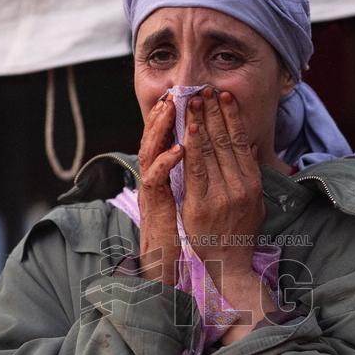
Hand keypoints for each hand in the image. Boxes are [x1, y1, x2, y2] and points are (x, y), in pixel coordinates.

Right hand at [138, 93, 182, 284]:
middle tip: (174, 91)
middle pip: (155, 139)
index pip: (165, 139)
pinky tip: (179, 149)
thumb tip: (203, 157)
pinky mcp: (152, 205)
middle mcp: (153, 179)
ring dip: (161, 129)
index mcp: (163, 175)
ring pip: (150, 151)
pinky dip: (166, 162)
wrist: (165, 263)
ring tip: (171, 108)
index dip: (173, 117)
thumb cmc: (179, 234)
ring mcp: (150, 191)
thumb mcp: (188, 198)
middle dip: (165, 114)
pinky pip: (156, 179)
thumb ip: (192, 176)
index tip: (183, 96)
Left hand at [182, 87, 264, 280]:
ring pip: (210, 149)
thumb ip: (249, 177)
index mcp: (252, 183)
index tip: (225, 97)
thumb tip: (248, 148)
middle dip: (214, 112)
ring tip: (193, 99)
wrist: (230, 264)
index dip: (233, 117)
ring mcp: (222, 194)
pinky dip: (191, 145)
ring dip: (201, 121)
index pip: (241, 142)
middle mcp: (240, 185)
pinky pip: (195, 168)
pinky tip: (186, 127)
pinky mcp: (202, 203)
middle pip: (226, 140)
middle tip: (205, 88)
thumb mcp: (254, 203)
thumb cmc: (239, 234)